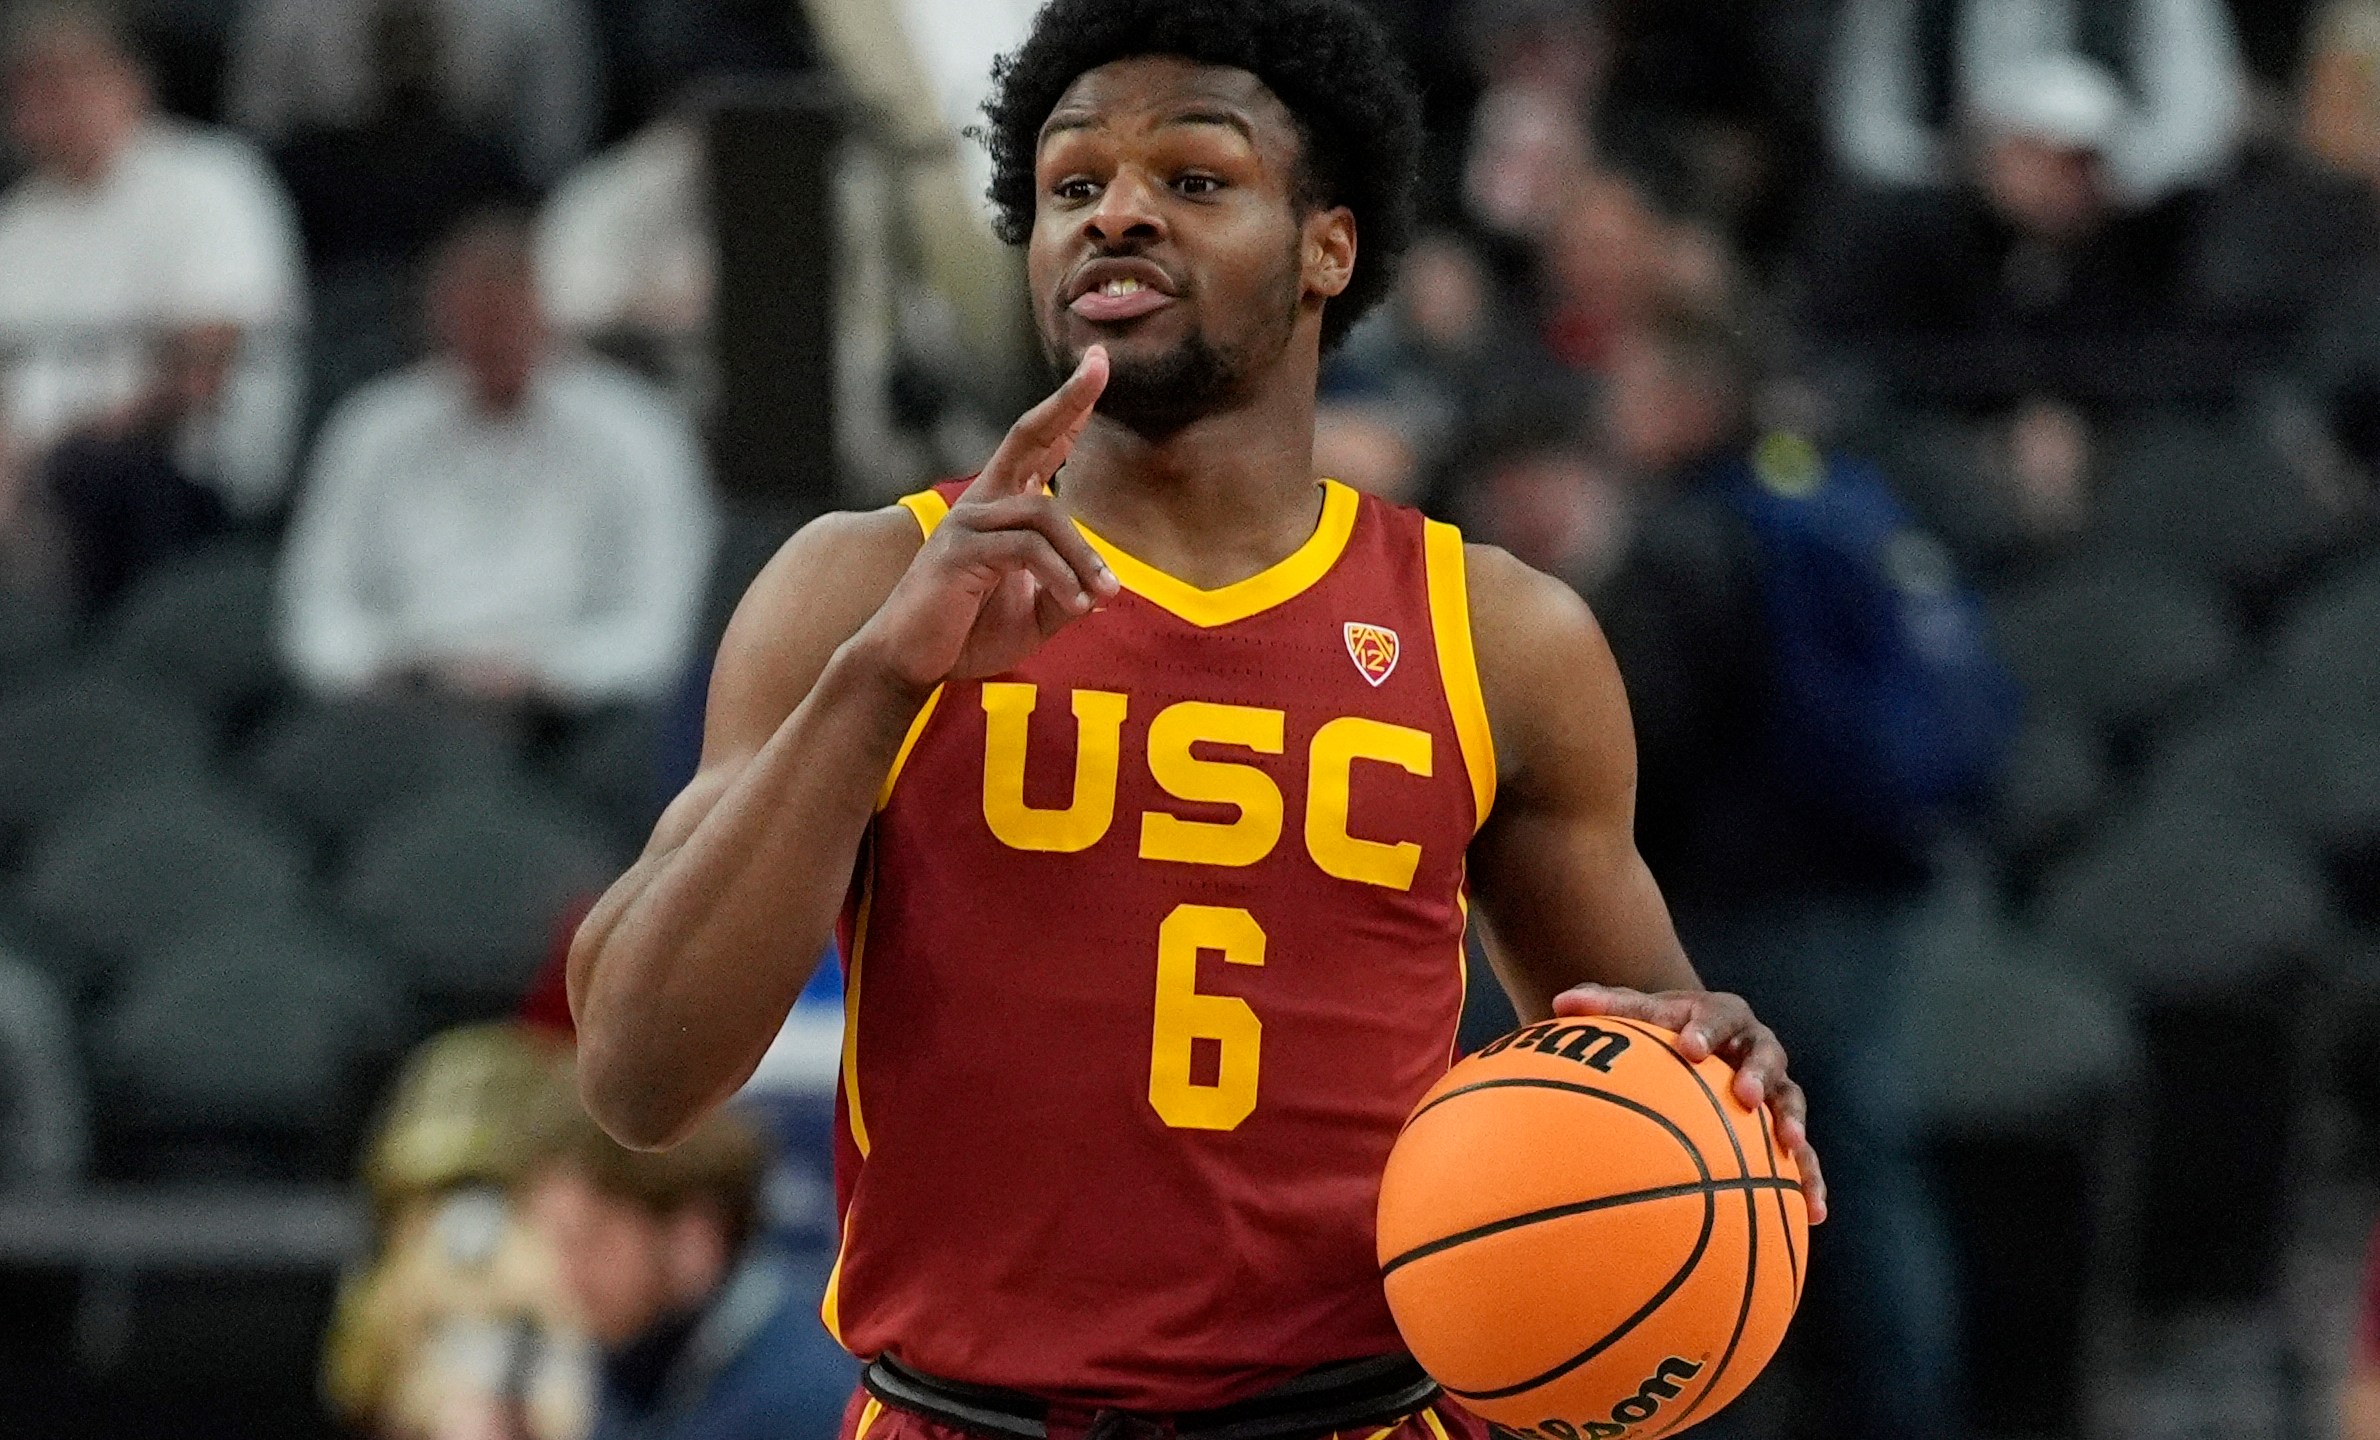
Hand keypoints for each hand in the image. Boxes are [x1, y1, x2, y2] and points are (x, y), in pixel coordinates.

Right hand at [852, 348, 1119, 693]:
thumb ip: (1067, 593)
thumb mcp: (1034, 614)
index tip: (1097, 369)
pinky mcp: (958, 549)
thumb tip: (1102, 590)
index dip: (1070, 410)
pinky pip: (1025, 550)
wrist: (912, 663)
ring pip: (1044, 515)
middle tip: (1100, 362)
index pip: (1041, 448)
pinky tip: (1077, 604)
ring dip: (1084, 558)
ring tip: (1105, 595)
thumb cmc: (968, 633)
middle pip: (1027, 435)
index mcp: (1001, 508)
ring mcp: (967, 521)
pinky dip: (1060, 576)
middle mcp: (982, 503)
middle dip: (1067, 399)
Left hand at [1553, 983, 1827, 1223]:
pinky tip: (1813, 1213)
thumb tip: (1559, 1003)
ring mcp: (1774, 1087)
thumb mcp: (1637, 1014)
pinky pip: (1804, 1155)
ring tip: (1790, 1147)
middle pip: (1765, 1056)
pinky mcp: (1783, 1125)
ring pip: (1791, 1101)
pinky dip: (1809, 1180)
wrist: (1698, 1043)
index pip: (1715, 1017)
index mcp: (1722, 1015)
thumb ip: (1604, 1006)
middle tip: (1744, 1095)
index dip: (1705, 1031)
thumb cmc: (1661, 1028)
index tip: (1689, 1048)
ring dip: (1794, 1123)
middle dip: (1756, 1075)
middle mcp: (1756, 1047)